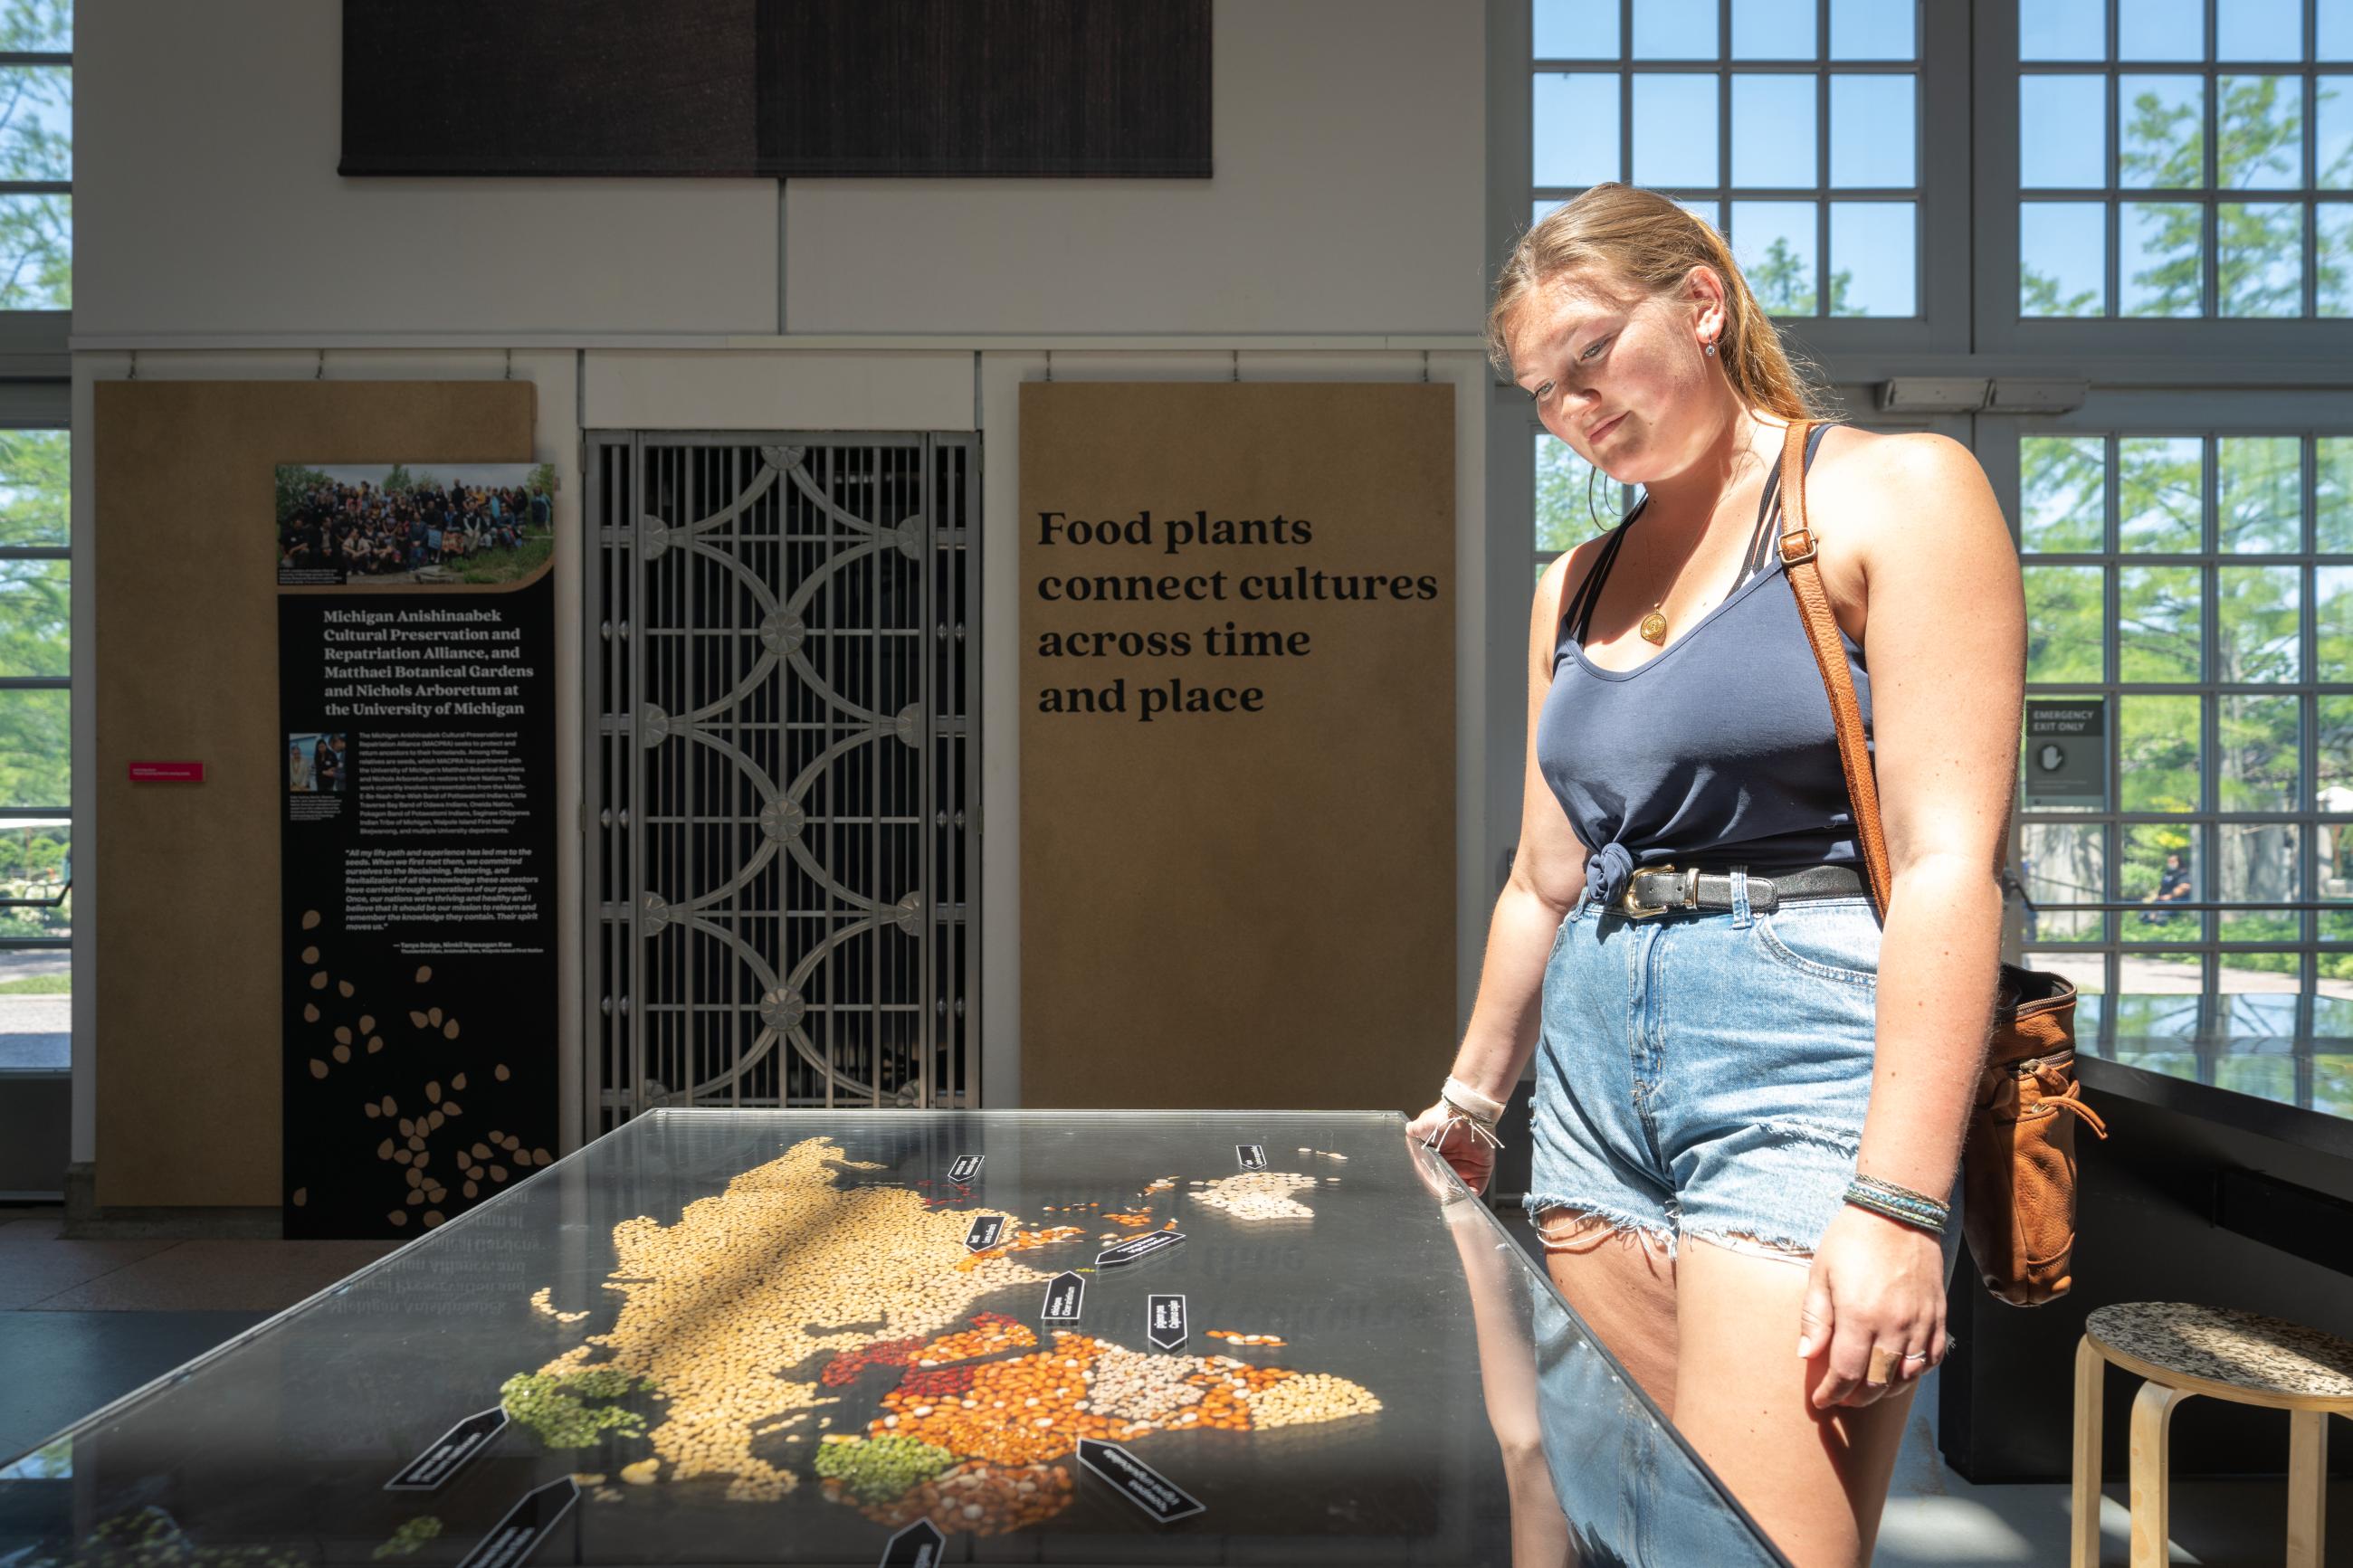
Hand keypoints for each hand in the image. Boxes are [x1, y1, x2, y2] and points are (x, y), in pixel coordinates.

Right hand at [1405, 1100, 1495, 1196]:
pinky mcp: (1483, 1167)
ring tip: (1452, 1198)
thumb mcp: (1421, 1125)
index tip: (1429, 1189)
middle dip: (1445, 1190)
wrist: (1465, 1111)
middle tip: (1441, 1197)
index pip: (1434, 1173)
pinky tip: (1466, 1195)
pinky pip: (1478, 1186)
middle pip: (1448, 1182)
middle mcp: (1453, 1160)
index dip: (1432, 1182)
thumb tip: (1407, 1131)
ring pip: (1462, 1186)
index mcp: (1439, 1153)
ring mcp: (1469, 1165)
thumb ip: (1413, 1132)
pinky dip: (1472, 1193)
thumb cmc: (1443, 1117)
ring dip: (1458, 1194)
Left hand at [1795, 1203, 1947, 1409]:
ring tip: (1867, 1388)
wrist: (1897, 1210)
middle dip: (1856, 1397)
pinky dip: (1917, 1372)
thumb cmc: (1851, 1240)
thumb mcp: (1820, 1274)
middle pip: (1877, 1382)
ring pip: (1907, 1376)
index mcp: (1859, 1316)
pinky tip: (1900, 1372)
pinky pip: (1932, 1358)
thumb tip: (1806, 1356)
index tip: (1821, 1400)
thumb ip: (1814, 1318)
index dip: (1832, 1392)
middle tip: (1841, 1397)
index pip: (1846, 1373)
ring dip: (1885, 1389)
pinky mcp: (1938, 1315)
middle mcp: (1894, 1325)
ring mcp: (1920, 1322)